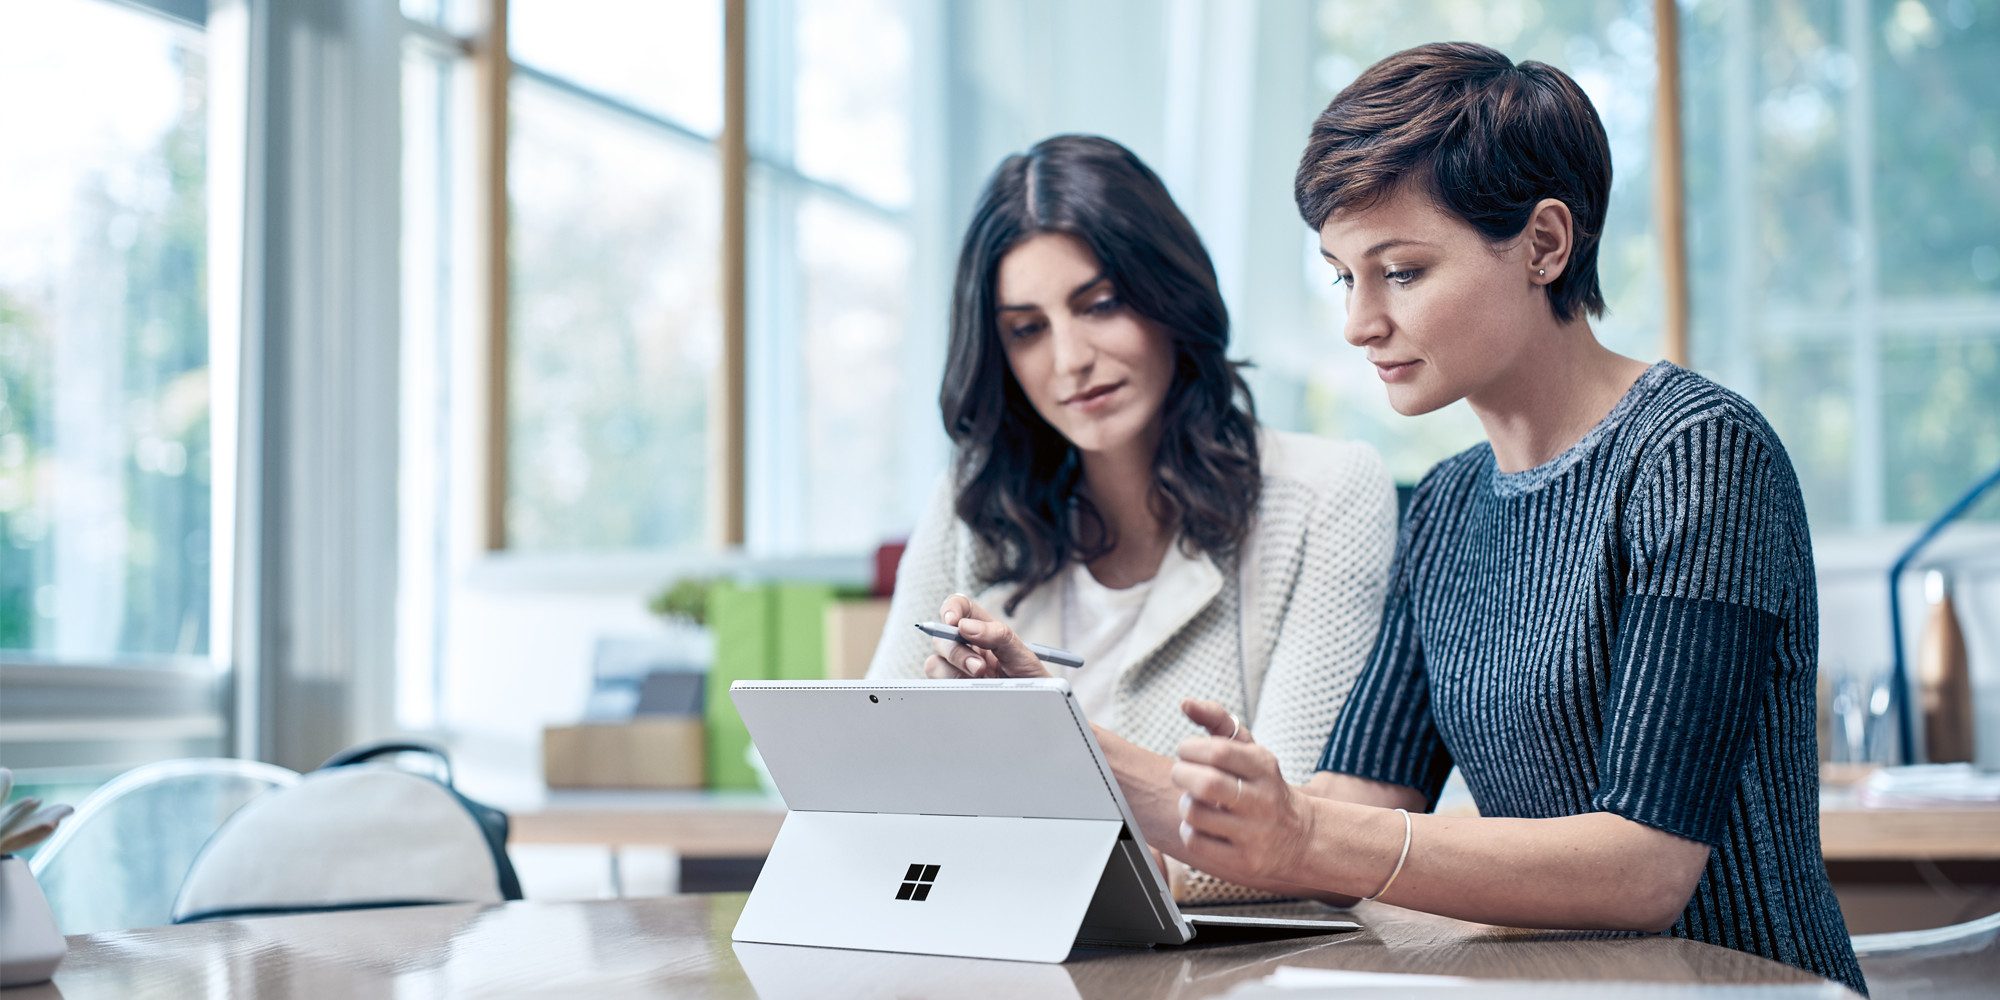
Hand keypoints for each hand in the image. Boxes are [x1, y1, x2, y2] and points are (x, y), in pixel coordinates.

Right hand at [921, 593, 1050, 678]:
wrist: (1034, 708)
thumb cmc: (1031, 680)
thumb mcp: (1022, 654)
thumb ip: (998, 635)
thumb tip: (966, 626)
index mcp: (984, 629)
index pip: (960, 607)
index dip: (952, 608)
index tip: (953, 621)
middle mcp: (967, 646)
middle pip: (941, 637)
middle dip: (957, 651)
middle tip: (980, 667)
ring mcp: (957, 669)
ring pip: (935, 661)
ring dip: (956, 671)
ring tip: (981, 680)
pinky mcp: (953, 688)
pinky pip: (937, 683)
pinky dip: (953, 685)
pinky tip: (971, 690)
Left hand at [1166, 698, 1319, 890]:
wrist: (1299, 837)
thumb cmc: (1261, 786)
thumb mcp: (1249, 750)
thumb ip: (1217, 719)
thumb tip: (1185, 702)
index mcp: (1264, 766)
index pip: (1217, 751)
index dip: (1190, 748)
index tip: (1186, 752)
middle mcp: (1262, 800)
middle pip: (1205, 784)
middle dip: (1181, 774)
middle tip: (1181, 774)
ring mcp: (1254, 834)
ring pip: (1195, 813)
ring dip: (1184, 804)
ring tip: (1193, 801)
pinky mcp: (1243, 862)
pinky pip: (1196, 842)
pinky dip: (1188, 830)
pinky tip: (1200, 825)